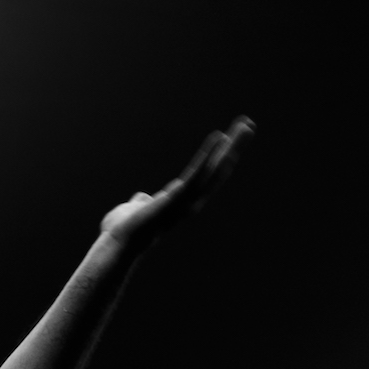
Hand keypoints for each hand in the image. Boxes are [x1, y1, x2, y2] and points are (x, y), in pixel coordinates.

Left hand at [99, 116, 254, 249]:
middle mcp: (192, 201)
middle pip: (219, 170)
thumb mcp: (136, 209)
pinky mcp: (177, 197)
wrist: (119, 243)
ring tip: (245, 126)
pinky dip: (208, 154)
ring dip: (231, 146)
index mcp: (184, 201)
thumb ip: (142, 202)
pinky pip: (196, 172)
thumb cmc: (126, 230)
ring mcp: (187, 200)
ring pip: (215, 169)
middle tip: (249, 125)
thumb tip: (141, 199)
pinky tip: (219, 137)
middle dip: (234, 147)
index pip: (208, 175)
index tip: (230, 139)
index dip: (221, 158)